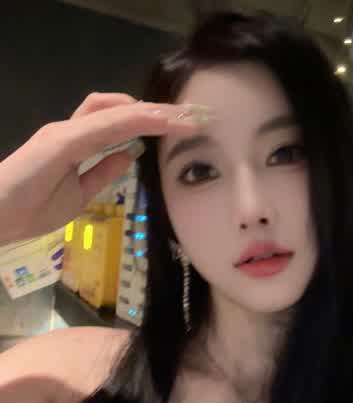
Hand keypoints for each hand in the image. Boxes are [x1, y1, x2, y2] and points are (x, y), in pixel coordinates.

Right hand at [0, 93, 204, 244]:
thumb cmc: (30, 209)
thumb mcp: (79, 194)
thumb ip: (103, 172)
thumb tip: (130, 156)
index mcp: (76, 144)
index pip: (117, 124)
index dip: (147, 122)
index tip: (178, 128)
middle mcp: (72, 131)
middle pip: (120, 111)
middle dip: (156, 113)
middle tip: (189, 118)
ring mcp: (65, 133)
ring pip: (116, 113)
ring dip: (152, 113)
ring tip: (183, 117)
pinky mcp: (60, 141)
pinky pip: (103, 126)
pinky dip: (133, 120)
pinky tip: (158, 122)